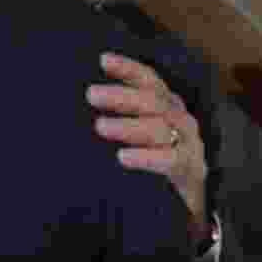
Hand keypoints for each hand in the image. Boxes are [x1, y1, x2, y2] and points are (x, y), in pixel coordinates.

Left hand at [87, 52, 209, 241]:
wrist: (190, 200)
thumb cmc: (155, 157)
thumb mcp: (139, 132)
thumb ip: (118, 117)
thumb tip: (71, 107)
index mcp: (166, 104)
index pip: (148, 80)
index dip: (127, 69)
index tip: (103, 60)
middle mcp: (179, 117)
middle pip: (152, 101)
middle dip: (121, 96)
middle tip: (91, 94)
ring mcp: (188, 142)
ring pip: (160, 128)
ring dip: (129, 125)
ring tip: (100, 125)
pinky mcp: (189, 168)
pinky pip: (169, 159)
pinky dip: (146, 157)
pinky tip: (123, 157)